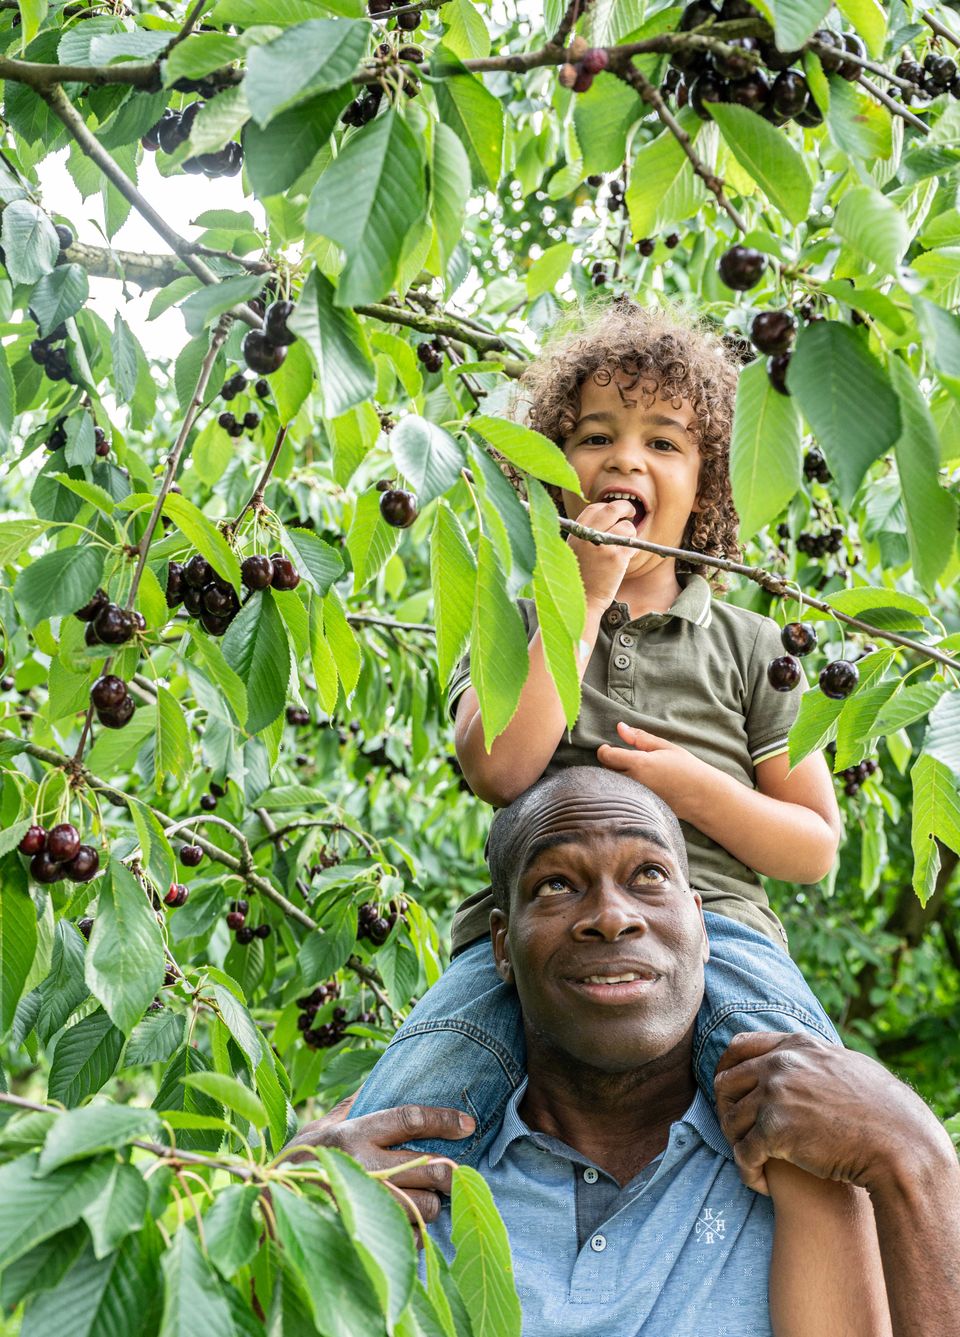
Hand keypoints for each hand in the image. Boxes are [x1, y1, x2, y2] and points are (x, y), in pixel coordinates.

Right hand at [277, 1093, 475, 1230]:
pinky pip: (411, 1239)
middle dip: (448, 1171)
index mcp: (352, 1134)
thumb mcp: (322, 1126)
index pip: (409, 1120)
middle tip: (451, 1171)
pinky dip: (416, 1234)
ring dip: (431, 1203)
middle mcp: (360, 1167)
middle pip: (427, 1167)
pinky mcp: (363, 1237)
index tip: (468, 1124)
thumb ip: (353, 1106)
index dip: (443, 1120)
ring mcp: (363, 1206)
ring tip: (424, 1198)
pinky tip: (407, 1224)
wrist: (261, 1208)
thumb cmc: (297, 1162)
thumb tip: (378, 1077)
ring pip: (425, 1206)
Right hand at [566, 499, 637, 609]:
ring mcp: (604, 546)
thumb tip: (607, 515)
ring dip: (631, 533)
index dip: (607, 507)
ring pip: (627, 527)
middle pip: (612, 509)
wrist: (583, 600)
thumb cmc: (580, 576)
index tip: (615, 512)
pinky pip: (633, 545)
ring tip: (624, 545)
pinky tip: (627, 556)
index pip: (594, 508)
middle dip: (625, 508)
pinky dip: (634, 549)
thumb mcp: (573, 549)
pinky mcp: (617, 559)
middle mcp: (589, 536)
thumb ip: (586, 532)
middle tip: (631, 512)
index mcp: (577, 532)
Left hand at [597, 722, 705, 817]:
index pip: (606, 756)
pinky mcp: (639, 807)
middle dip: (609, 763)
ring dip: (614, 776)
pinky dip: (622, 789)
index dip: (604, 750)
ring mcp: (635, 797)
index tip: (609, 747)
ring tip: (631, 772)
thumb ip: (640, 738)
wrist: (702, 796)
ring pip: (611, 785)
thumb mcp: (665, 747)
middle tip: (622, 758)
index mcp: (639, 764)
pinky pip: (621, 796)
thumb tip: (620, 727)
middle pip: (605, 771)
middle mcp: (634, 782)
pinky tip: (636, 786)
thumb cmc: (686, 768)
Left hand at [714, 1032, 950, 1196]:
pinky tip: (761, 1184)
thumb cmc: (883, 1111)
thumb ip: (815, 1059)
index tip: (726, 1092)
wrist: (900, 1143)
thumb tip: (800, 1057)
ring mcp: (775, 1096)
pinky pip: (743, 1154)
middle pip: (725, 1083)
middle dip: (725, 1110)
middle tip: (737, 1134)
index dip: (726, 1069)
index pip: (739, 1046)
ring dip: (736, 1145)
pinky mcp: (775, 1131)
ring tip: (752, 1163)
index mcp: (796, 1046)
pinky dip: (747, 1172)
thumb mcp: (846, 1065)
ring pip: (730, 1121)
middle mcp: (780, 1065)